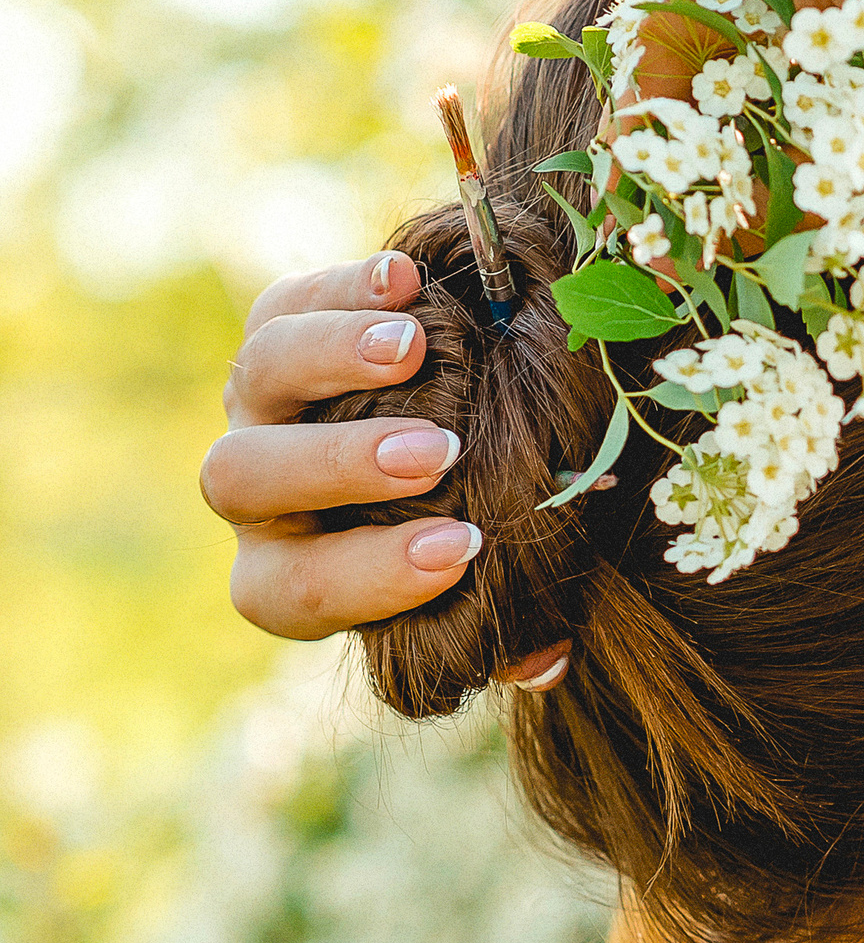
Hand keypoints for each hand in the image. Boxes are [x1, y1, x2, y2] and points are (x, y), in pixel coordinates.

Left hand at [202, 252, 495, 636]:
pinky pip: (287, 301)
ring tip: (420, 347)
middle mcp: (259, 496)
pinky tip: (409, 280)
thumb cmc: (468, 535)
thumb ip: (512, 628)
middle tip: (439, 452)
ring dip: (336, 358)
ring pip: (257, 377)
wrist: (447, 432)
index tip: (467, 548)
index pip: (296, 590)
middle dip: (341, 465)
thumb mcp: (489, 594)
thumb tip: (542, 662)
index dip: (371, 576)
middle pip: (242, 480)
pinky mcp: (281, 329)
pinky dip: (345, 287)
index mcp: (290, 577)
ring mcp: (260, 406)